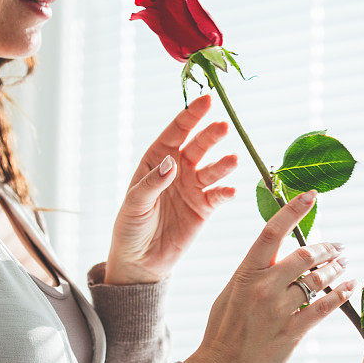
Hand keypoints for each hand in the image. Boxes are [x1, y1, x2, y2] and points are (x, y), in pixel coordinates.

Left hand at [104, 94, 238, 284]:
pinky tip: (231, 191)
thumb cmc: (130, 229)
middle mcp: (178, 171)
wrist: (140, 262)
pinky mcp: (205, 208)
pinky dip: (226, 192)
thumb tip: (172, 163)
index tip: (206, 100)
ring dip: (223, 163)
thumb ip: (152, 183)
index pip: (176, 133)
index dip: (190, 116)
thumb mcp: (134, 204)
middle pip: (198, 146)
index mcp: (156, 162)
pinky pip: (219, 196)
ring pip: (213, 169)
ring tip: (233, 160)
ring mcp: (193, 188)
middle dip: (210, 135)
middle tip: (223, 127)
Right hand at [185, 189, 356, 362]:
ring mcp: (277, 310)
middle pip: (304, 255)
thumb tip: (275, 258)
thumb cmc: (222, 333)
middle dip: (327, 247)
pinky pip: (323, 307)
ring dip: (336, 269)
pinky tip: (349, 287)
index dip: (293, 210)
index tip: (311, 195)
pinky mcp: (291, 333)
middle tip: (339, 246)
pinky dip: (340, 295)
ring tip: (344, 265)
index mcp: (245, 273)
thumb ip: (253, 274)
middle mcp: (263, 287)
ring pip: (317, 279)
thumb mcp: (231, 293)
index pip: (272, 231)